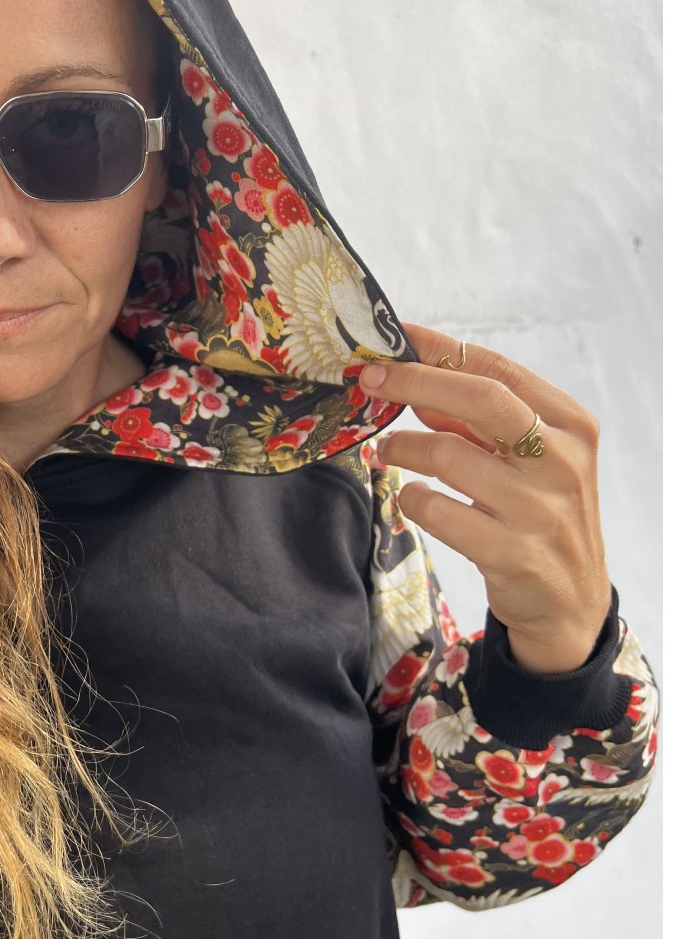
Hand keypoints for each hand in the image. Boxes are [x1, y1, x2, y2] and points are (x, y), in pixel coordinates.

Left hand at [361, 322, 612, 674]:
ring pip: (448, 454)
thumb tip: (418, 385)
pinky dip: (412, 499)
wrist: (569, 601)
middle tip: (370, 379)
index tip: (392, 337)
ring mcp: (539, 508)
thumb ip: (478, 422)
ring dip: (403, 447)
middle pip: (480, 398)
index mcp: (569, 424)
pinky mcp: (512, 552)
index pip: (497, 369)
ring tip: (386, 451)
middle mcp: (561, 460)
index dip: (439, 349)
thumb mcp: (525, 459)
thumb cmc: (538, 515)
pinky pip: (437, 511)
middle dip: (415, 380)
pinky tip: (411, 498)